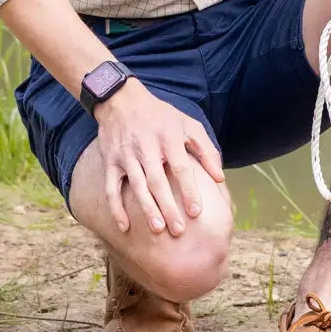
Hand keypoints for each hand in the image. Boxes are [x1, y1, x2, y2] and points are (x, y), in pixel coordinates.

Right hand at [94, 81, 224, 235]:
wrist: (122, 101)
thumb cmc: (161, 116)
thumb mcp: (188, 125)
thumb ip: (206, 149)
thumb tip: (220, 177)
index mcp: (169, 137)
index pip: (181, 167)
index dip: (189, 190)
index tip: (196, 212)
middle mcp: (147, 146)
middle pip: (158, 181)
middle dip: (168, 207)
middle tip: (179, 231)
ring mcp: (126, 155)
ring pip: (137, 186)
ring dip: (147, 209)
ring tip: (158, 230)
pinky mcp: (110, 162)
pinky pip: (111, 188)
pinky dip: (116, 208)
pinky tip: (124, 227)